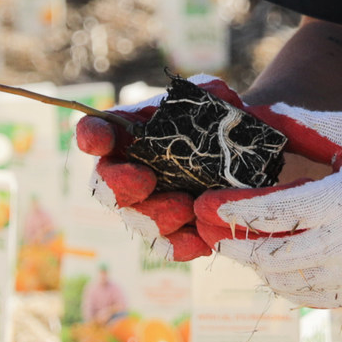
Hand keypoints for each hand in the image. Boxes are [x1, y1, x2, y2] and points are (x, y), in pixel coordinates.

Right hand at [73, 80, 341, 259]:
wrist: (251, 152)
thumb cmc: (222, 119)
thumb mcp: (218, 98)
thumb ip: (209, 93)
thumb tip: (216, 95)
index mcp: (130, 134)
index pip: (96, 132)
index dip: (90, 136)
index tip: (96, 138)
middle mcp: (132, 172)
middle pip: (105, 187)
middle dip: (117, 186)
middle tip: (144, 180)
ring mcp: (153, 207)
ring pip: (137, 222)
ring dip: (154, 217)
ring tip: (184, 207)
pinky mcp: (180, 234)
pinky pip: (172, 248)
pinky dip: (183, 245)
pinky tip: (200, 238)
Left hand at [206, 103, 341, 306]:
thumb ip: (310, 124)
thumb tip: (266, 112)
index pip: (274, 215)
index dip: (236, 215)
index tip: (213, 209)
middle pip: (276, 258)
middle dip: (240, 252)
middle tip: (220, 243)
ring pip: (296, 285)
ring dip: (266, 273)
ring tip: (252, 258)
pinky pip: (323, 298)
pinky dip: (297, 290)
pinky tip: (286, 277)